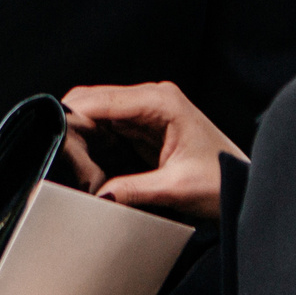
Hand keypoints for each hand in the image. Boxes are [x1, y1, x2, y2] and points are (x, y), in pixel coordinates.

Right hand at [61, 82, 244, 221]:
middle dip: (71, 125)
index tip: (51, 136)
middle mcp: (151, 99)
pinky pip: (106, 129)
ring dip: (80, 136)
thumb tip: (98, 195)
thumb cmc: (223, 182)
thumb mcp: (176, 188)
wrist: (244, 186)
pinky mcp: (144, 129)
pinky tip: (87, 164)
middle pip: (92, 100)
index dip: (71, 115)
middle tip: (58, 156)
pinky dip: (92, 144)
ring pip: (95, 114)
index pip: (100, 99)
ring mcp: (147, 112)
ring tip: (71, 163)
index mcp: (161, 101)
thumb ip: (134, 191)